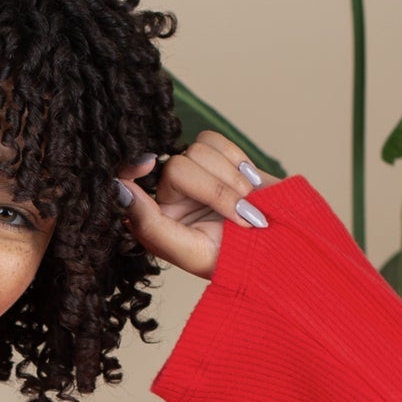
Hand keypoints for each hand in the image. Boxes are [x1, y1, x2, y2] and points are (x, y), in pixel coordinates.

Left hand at [114, 131, 282, 279]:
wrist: (280, 250)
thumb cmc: (234, 260)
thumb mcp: (188, 252)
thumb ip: (149, 225)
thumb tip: (121, 191)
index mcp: (154, 222)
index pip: (130, 182)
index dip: (132, 167)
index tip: (145, 164)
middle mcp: (170, 197)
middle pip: (178, 165)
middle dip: (216, 191)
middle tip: (242, 218)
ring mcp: (195, 176)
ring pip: (199, 150)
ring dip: (231, 179)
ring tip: (249, 207)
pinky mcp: (217, 160)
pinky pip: (215, 140)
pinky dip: (237, 160)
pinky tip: (251, 186)